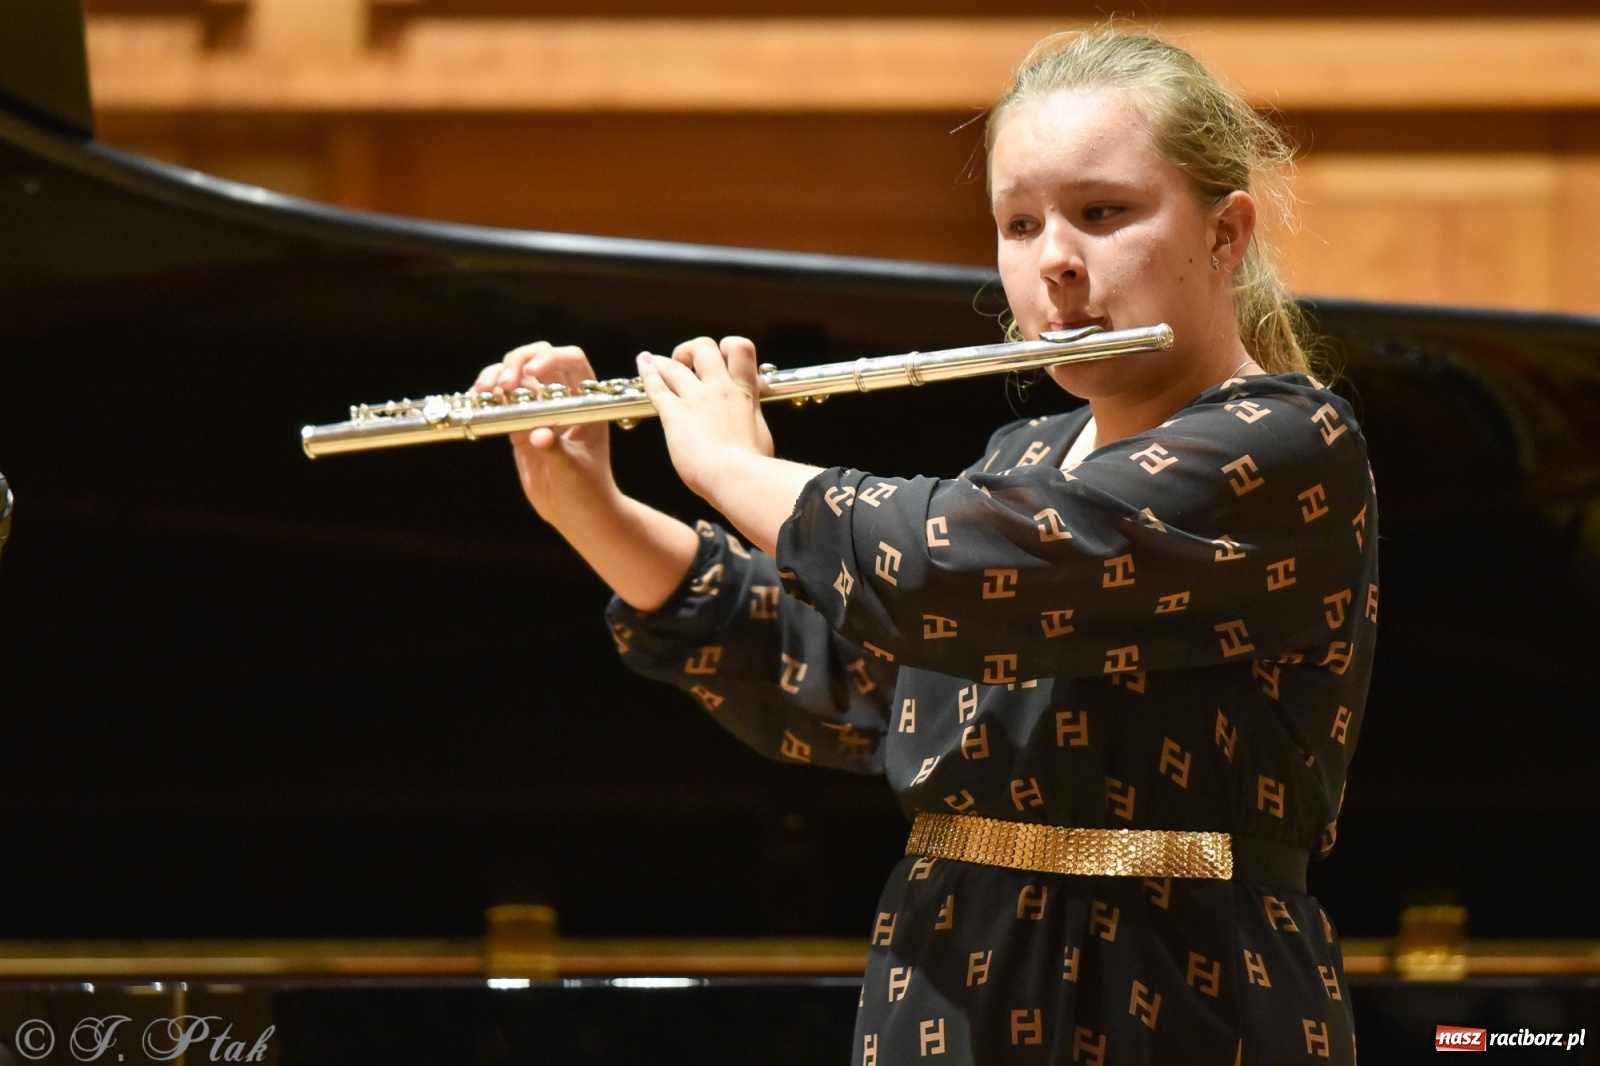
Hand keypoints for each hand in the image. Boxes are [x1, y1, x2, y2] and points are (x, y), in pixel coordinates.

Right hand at [473, 341, 618, 525]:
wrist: (576, 514)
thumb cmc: (587, 490)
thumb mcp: (574, 470)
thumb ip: (557, 449)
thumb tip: (539, 433)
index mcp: (587, 400)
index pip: (572, 361)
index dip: (551, 358)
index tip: (532, 373)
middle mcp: (562, 398)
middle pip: (539, 358)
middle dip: (518, 362)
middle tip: (504, 383)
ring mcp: (539, 409)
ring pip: (515, 375)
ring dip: (496, 375)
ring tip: (484, 390)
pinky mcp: (518, 424)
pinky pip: (500, 399)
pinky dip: (487, 394)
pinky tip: (477, 398)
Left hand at [636, 335, 775, 501]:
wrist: (737, 475)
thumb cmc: (753, 464)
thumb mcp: (762, 435)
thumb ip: (752, 420)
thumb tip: (752, 420)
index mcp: (744, 392)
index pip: (741, 350)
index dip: (728, 348)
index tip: (721, 358)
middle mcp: (720, 388)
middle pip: (704, 347)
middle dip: (692, 350)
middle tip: (687, 362)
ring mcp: (696, 399)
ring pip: (674, 365)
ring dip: (663, 361)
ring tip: (655, 361)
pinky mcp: (675, 413)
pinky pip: (656, 386)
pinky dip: (646, 372)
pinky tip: (642, 363)